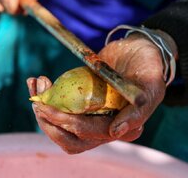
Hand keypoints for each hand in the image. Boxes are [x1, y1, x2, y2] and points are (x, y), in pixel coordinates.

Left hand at [27, 31, 176, 153]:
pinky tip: (36, 81)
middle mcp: (106, 126)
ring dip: (43, 112)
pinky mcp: (81, 104)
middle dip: (49, 122)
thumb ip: (140, 107)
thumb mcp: (151, 82)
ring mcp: (92, 115)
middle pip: (70, 138)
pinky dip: (44, 98)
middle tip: (37, 101)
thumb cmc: (148, 63)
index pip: (89, 132)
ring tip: (36, 83)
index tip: (45, 106)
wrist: (137, 49)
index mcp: (124, 126)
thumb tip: (116, 132)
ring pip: (61, 128)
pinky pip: (59, 109)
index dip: (65, 122)